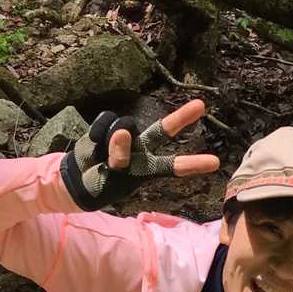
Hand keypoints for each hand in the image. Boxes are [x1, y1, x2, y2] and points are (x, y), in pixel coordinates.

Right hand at [59, 97, 220, 209]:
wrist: (77, 179)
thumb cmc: (100, 186)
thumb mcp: (110, 181)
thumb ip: (118, 158)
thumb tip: (122, 131)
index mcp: (147, 170)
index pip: (173, 167)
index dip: (193, 165)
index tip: (215, 162)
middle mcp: (142, 149)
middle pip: (163, 131)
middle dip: (181, 118)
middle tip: (202, 106)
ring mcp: (127, 136)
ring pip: (125, 126)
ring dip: (112, 141)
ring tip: (102, 158)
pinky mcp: (110, 124)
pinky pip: (106, 120)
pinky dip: (97, 132)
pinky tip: (94, 143)